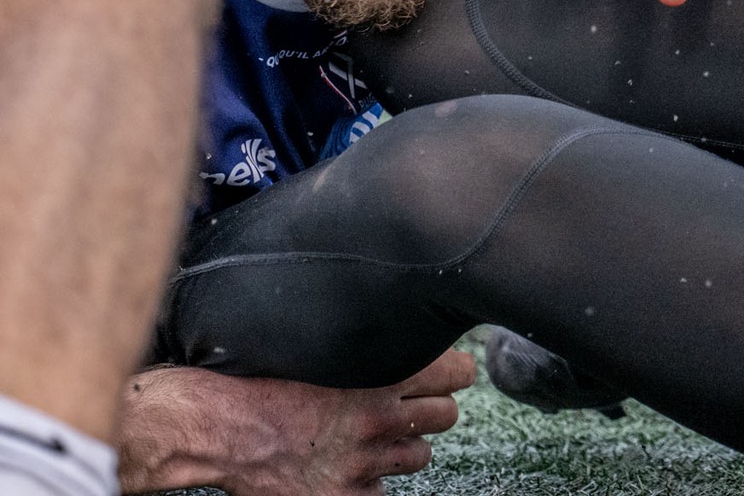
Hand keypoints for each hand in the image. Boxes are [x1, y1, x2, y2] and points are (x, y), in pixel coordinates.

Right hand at [118, 351, 473, 495]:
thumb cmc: (263, 379)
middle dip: (431, 409)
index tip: (449, 373)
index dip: (453, 372)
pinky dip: (368, 482)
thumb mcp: (322, 347)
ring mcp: (363, 463)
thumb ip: (372, 345)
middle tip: (408, 406)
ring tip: (369, 436)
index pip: (456, 373)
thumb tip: (411, 332)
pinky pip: (382, 492)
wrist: (217, 428)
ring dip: (401, 446)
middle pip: (446, 415)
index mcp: (379, 373)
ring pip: (419, 455)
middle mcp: (378, 419)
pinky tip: (345, 465)